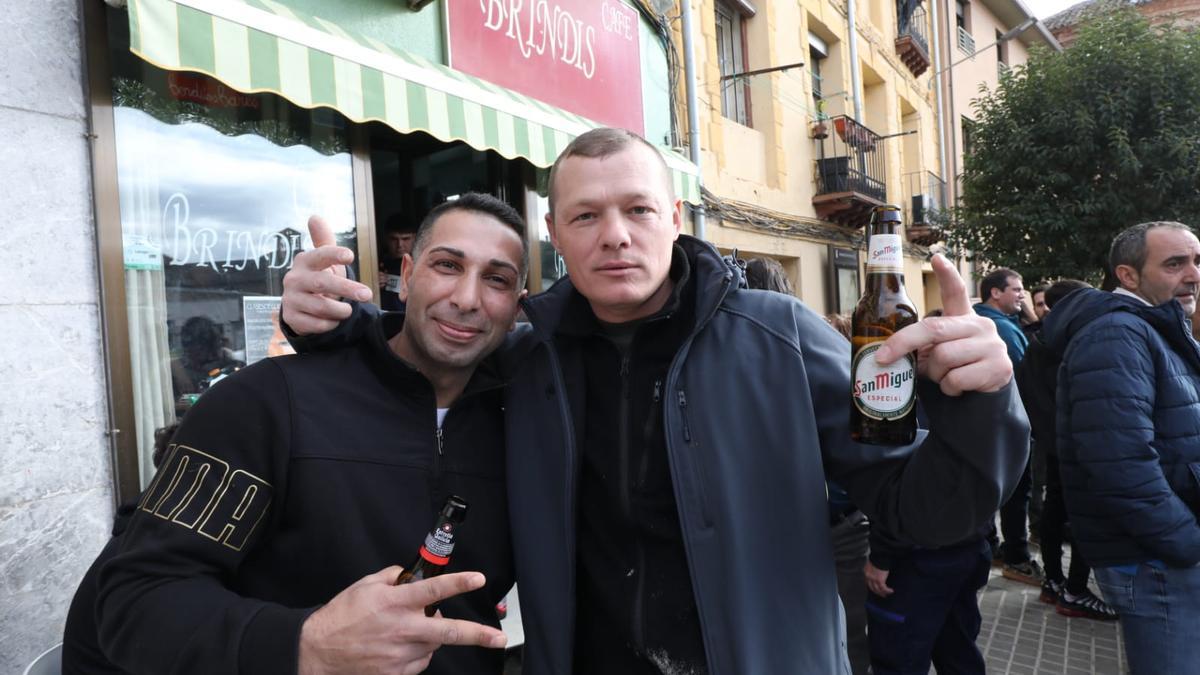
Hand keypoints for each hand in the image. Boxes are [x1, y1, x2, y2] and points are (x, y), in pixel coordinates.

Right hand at [281, 216, 373, 334]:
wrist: (300, 305)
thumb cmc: (318, 277)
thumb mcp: (323, 260)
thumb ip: (324, 240)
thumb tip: (314, 216)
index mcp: (304, 261)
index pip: (319, 255)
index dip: (334, 255)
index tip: (351, 256)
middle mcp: (294, 279)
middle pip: (323, 283)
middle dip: (347, 289)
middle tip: (368, 294)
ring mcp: (290, 299)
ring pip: (321, 306)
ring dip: (340, 310)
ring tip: (348, 310)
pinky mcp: (291, 318)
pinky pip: (316, 324)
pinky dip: (330, 324)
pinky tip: (334, 320)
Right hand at [298, 566, 506, 674]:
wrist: (316, 651)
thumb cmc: (341, 616)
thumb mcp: (365, 585)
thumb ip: (392, 576)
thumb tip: (411, 574)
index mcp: (395, 603)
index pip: (434, 590)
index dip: (459, 583)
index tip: (478, 579)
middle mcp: (402, 629)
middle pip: (448, 631)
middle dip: (478, 635)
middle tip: (498, 638)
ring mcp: (399, 655)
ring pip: (434, 645)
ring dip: (433, 636)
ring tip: (411, 630)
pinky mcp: (395, 674)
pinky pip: (420, 662)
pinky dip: (418, 653)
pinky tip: (401, 647)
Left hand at [863, 560, 892, 596]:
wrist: (880, 556)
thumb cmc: (878, 557)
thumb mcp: (874, 562)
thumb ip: (874, 567)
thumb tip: (878, 570)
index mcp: (866, 571)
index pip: (868, 582)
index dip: (872, 586)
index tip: (876, 589)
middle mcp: (868, 576)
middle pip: (872, 587)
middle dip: (877, 592)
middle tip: (882, 595)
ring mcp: (873, 579)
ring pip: (877, 589)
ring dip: (882, 593)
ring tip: (887, 595)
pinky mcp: (879, 580)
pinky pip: (883, 588)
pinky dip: (887, 590)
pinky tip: (891, 591)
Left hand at [875, 254, 1011, 395]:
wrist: (986, 393)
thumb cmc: (955, 367)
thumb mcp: (938, 350)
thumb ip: (921, 344)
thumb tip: (884, 353)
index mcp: (963, 317)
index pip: (956, 291)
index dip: (947, 275)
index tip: (936, 257)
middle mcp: (981, 326)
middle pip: (933, 329)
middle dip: (904, 345)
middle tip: (883, 358)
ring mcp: (993, 345)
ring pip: (943, 357)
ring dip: (935, 373)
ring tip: (944, 376)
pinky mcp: (999, 367)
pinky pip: (956, 379)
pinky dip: (948, 387)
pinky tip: (957, 387)